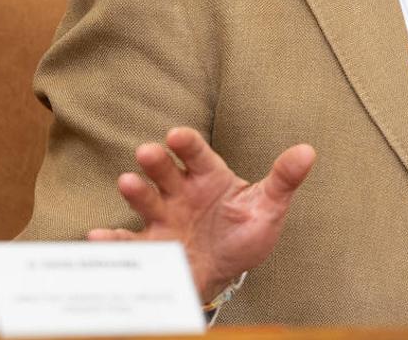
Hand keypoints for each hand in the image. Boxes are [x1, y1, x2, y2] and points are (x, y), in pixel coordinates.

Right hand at [87, 127, 315, 300]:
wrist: (223, 272)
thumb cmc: (244, 233)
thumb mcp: (268, 208)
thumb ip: (283, 180)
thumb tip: (308, 151)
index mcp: (209, 177)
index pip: (197, 154)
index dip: (187, 143)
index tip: (178, 135)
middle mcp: (181, 192)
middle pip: (166, 171)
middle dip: (157, 161)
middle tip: (148, 152)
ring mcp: (163, 218)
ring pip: (146, 199)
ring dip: (136, 191)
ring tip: (127, 182)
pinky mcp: (151, 247)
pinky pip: (130, 242)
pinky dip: (113, 240)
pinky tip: (99, 236)